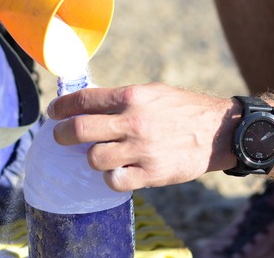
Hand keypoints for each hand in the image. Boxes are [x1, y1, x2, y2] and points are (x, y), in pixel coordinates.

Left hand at [47, 83, 238, 190]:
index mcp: (132, 97)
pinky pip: (114, 181)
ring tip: (98, 154)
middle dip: (62, 134)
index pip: (84, 100)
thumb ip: (121, 98)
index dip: (62, 107)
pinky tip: (117, 170)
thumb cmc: (184, 109)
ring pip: (94, 158)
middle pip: (80, 130)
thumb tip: (88, 104)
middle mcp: (134, 122)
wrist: (220, 132)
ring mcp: (141, 150)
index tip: (53, 112)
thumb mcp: (152, 92)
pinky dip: (111, 177)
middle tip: (60, 136)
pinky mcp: (151, 174)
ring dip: (90, 157)